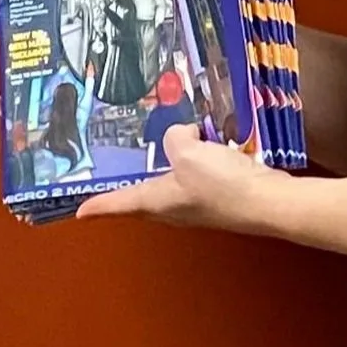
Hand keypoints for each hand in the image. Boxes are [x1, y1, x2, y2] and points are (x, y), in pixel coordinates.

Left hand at [75, 125, 292, 232]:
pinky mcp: (219, 195)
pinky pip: (199, 171)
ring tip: (172, 134)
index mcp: (157, 201)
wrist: (267, 202)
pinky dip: (199, 155)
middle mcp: (173, 207)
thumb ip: (174, 138)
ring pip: (175, 177)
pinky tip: (208, 138)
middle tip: (119, 163)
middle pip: (145, 192)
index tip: (79, 211)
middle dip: (134, 178)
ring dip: (173, 157)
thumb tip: (182, 136)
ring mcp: (197, 203)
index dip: (99, 206)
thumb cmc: (220, 184)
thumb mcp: (187, 152)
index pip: (120, 204)